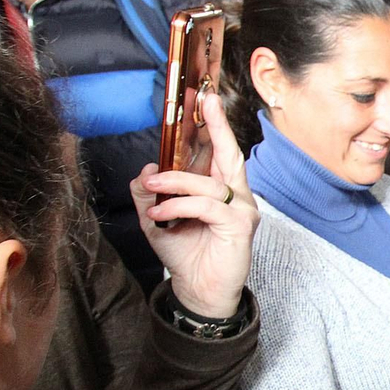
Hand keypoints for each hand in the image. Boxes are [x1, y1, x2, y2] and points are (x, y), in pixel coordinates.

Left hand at [134, 91, 258, 318]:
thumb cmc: (186, 256)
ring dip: (175, 183)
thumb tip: (146, 169)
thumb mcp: (157, 221)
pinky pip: (207, 206)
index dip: (213, 125)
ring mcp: (242, 211)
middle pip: (230, 154)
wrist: (198, 291)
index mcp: (221, 190)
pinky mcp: (240, 227)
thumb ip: (151, 195)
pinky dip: (180, 206)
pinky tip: (161, 216)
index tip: (204, 98)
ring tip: (151, 189)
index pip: (219, 152)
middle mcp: (237, 196)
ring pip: (209, 183)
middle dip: (218, 126)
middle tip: (206, 101)